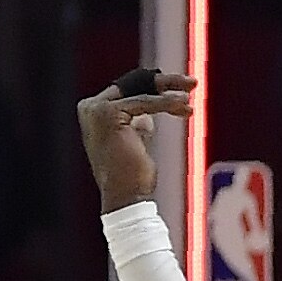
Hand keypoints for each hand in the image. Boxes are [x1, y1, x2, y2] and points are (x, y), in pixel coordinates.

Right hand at [77, 71, 196, 213]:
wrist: (125, 198)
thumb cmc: (132, 176)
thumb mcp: (134, 141)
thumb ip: (137, 124)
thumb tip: (148, 117)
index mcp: (93, 112)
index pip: (128, 91)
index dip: (154, 89)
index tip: (179, 94)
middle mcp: (90, 108)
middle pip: (134, 84)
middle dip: (164, 82)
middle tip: (191, 83)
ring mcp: (97, 110)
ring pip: (141, 90)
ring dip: (170, 90)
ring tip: (192, 91)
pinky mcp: (109, 113)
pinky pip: (145, 102)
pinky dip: (166, 103)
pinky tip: (184, 105)